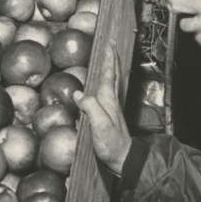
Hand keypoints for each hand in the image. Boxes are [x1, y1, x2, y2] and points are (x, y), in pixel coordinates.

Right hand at [73, 41, 131, 177]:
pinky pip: (107, 91)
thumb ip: (90, 108)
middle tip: (111, 44)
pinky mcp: (108, 115)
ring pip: (112, 82)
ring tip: (108, 58)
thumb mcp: (99, 125)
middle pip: (113, 74)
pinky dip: (106, 82)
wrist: (122, 158)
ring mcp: (111, 107)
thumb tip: (78, 93)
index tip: (109, 43)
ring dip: (110, 68)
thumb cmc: (111, 143)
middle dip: (112, 58)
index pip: (109, 73)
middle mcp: (111, 100)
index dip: (109, 58)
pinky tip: (102, 84)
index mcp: (108, 99)